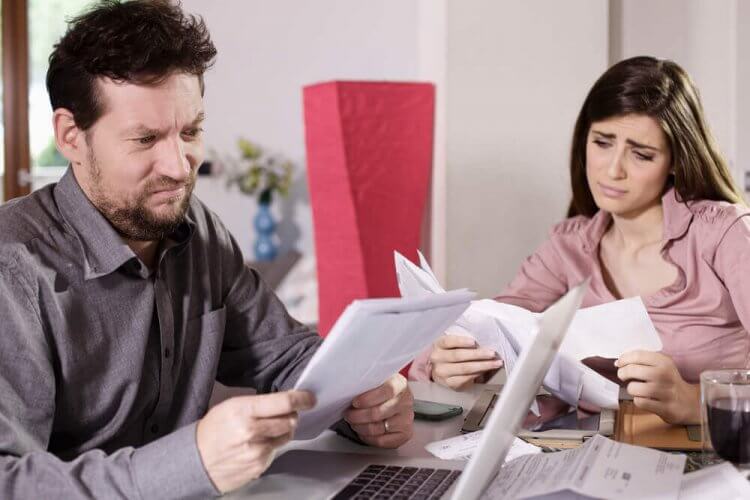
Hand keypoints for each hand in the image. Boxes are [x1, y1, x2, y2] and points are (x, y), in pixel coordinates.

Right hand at [196, 390, 314, 492]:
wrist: (196, 461)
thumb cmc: (213, 430)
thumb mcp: (231, 406)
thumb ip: (259, 403)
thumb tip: (286, 400)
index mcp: (244, 411)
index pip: (284, 402)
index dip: (302, 399)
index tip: (310, 398)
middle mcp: (253, 431)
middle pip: (291, 419)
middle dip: (291, 414)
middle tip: (283, 413)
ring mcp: (257, 451)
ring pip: (287, 435)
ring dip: (282, 430)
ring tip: (265, 430)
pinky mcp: (259, 466)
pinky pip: (276, 451)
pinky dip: (272, 445)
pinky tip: (256, 444)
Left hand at [344, 373, 413, 447]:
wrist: (395, 399)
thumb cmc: (381, 390)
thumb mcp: (376, 380)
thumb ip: (367, 384)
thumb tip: (350, 390)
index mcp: (399, 384)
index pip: (385, 392)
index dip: (367, 399)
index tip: (354, 402)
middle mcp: (406, 402)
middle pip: (378, 413)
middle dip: (357, 416)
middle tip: (348, 414)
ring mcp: (406, 419)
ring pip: (377, 428)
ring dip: (360, 427)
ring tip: (353, 422)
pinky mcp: (405, 434)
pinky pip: (381, 441)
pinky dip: (367, 438)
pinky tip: (362, 431)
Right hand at [430, 335, 502, 389]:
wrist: (440, 370)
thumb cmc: (450, 353)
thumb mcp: (452, 344)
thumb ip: (463, 341)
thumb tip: (484, 341)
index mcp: (439, 345)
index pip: (448, 341)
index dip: (461, 341)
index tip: (474, 342)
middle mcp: (438, 359)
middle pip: (458, 356)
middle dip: (478, 354)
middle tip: (492, 353)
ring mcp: (442, 372)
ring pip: (464, 369)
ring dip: (483, 366)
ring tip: (495, 363)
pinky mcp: (449, 383)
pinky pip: (466, 379)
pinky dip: (478, 374)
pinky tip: (486, 371)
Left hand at [616, 350, 699, 423]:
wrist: (689, 402)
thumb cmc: (669, 382)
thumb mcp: (661, 365)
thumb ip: (641, 361)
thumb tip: (618, 362)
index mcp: (664, 362)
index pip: (637, 355)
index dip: (623, 359)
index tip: (619, 363)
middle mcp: (665, 375)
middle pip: (632, 370)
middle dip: (623, 373)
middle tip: (624, 376)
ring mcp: (666, 392)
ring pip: (634, 388)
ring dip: (631, 389)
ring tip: (637, 389)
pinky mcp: (665, 408)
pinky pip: (640, 402)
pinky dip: (638, 401)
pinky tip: (645, 399)